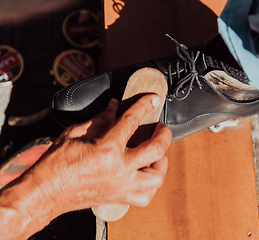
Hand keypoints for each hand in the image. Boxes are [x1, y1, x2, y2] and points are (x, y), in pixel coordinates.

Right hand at [0, 94, 171, 239]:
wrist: (46, 192)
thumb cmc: (56, 164)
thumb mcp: (75, 133)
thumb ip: (100, 120)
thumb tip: (114, 107)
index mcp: (106, 149)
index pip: (132, 121)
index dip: (144, 105)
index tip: (153, 99)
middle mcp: (119, 169)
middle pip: (156, 148)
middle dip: (164, 134)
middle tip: (161, 127)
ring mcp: (122, 186)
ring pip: (157, 177)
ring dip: (162, 162)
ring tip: (158, 153)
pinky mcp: (120, 197)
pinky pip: (145, 195)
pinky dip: (151, 184)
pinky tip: (146, 174)